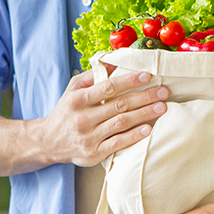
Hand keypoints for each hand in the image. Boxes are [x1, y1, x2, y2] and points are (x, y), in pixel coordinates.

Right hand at [36, 66, 168, 166]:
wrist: (48, 141)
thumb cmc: (67, 111)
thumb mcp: (74, 89)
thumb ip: (93, 75)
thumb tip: (115, 60)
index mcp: (78, 99)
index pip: (108, 87)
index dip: (129, 81)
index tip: (148, 75)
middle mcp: (82, 118)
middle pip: (119, 105)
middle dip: (144, 97)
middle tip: (164, 92)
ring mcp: (88, 137)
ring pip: (121, 123)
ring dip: (144, 115)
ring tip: (162, 107)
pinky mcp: (93, 153)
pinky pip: (117, 143)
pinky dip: (134, 136)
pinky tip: (148, 129)